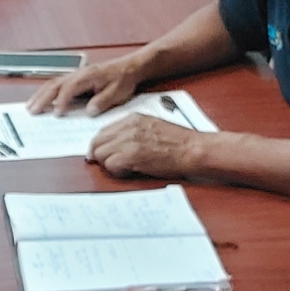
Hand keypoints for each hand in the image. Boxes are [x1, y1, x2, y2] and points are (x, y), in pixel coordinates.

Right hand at [26, 53, 146, 114]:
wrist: (130, 67)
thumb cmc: (123, 79)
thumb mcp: (117, 92)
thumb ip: (102, 101)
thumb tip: (89, 111)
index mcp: (88, 76)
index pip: (70, 88)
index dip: (62, 101)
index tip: (56, 113)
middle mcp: (79, 74)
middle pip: (55, 84)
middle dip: (42, 98)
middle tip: (32, 110)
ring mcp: (75, 75)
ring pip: (53, 83)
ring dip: (40, 95)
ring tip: (30, 106)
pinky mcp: (76, 79)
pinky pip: (57, 84)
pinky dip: (46, 92)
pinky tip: (41, 99)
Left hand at [87, 115, 223, 180]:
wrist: (192, 149)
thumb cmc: (179, 142)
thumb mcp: (153, 126)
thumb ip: (133, 131)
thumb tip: (118, 142)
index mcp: (133, 119)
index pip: (103, 131)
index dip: (102, 145)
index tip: (104, 153)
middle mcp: (128, 127)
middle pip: (96, 143)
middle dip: (101, 155)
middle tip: (110, 164)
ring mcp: (128, 141)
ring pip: (100, 154)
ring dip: (108, 164)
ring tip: (124, 168)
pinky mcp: (131, 156)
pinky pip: (110, 165)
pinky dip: (116, 171)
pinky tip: (129, 171)